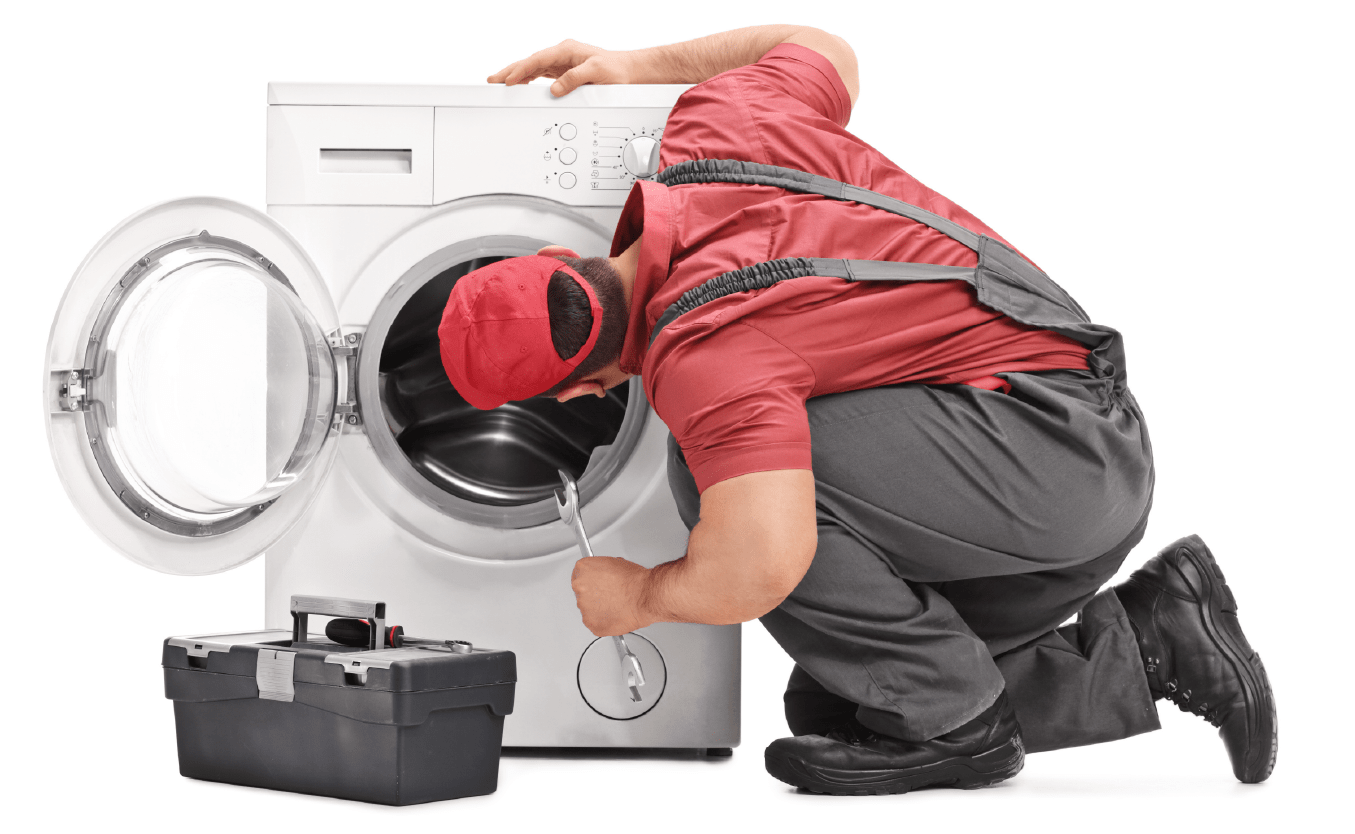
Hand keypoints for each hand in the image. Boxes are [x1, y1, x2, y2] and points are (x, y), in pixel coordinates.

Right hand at [487, 39, 632, 96]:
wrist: (627, 71)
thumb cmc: (615, 69)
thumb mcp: (596, 73)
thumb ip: (574, 80)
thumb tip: (555, 89)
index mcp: (566, 50)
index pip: (538, 60)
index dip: (521, 70)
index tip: (509, 80)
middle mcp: (561, 54)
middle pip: (530, 62)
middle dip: (511, 71)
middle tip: (492, 80)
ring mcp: (561, 63)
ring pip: (532, 68)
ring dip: (516, 75)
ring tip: (500, 84)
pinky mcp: (562, 72)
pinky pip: (540, 74)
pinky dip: (528, 79)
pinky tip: (519, 85)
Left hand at [570, 556, 650, 635]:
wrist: (644, 596)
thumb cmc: (634, 581)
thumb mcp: (614, 563)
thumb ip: (600, 570)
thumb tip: (601, 576)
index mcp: (583, 570)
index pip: (579, 575)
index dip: (591, 581)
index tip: (596, 584)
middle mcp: (579, 588)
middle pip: (581, 592)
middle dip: (594, 594)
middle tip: (610, 595)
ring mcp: (584, 607)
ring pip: (588, 608)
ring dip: (598, 608)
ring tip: (616, 604)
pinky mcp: (591, 623)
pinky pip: (594, 623)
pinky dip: (603, 621)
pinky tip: (615, 614)